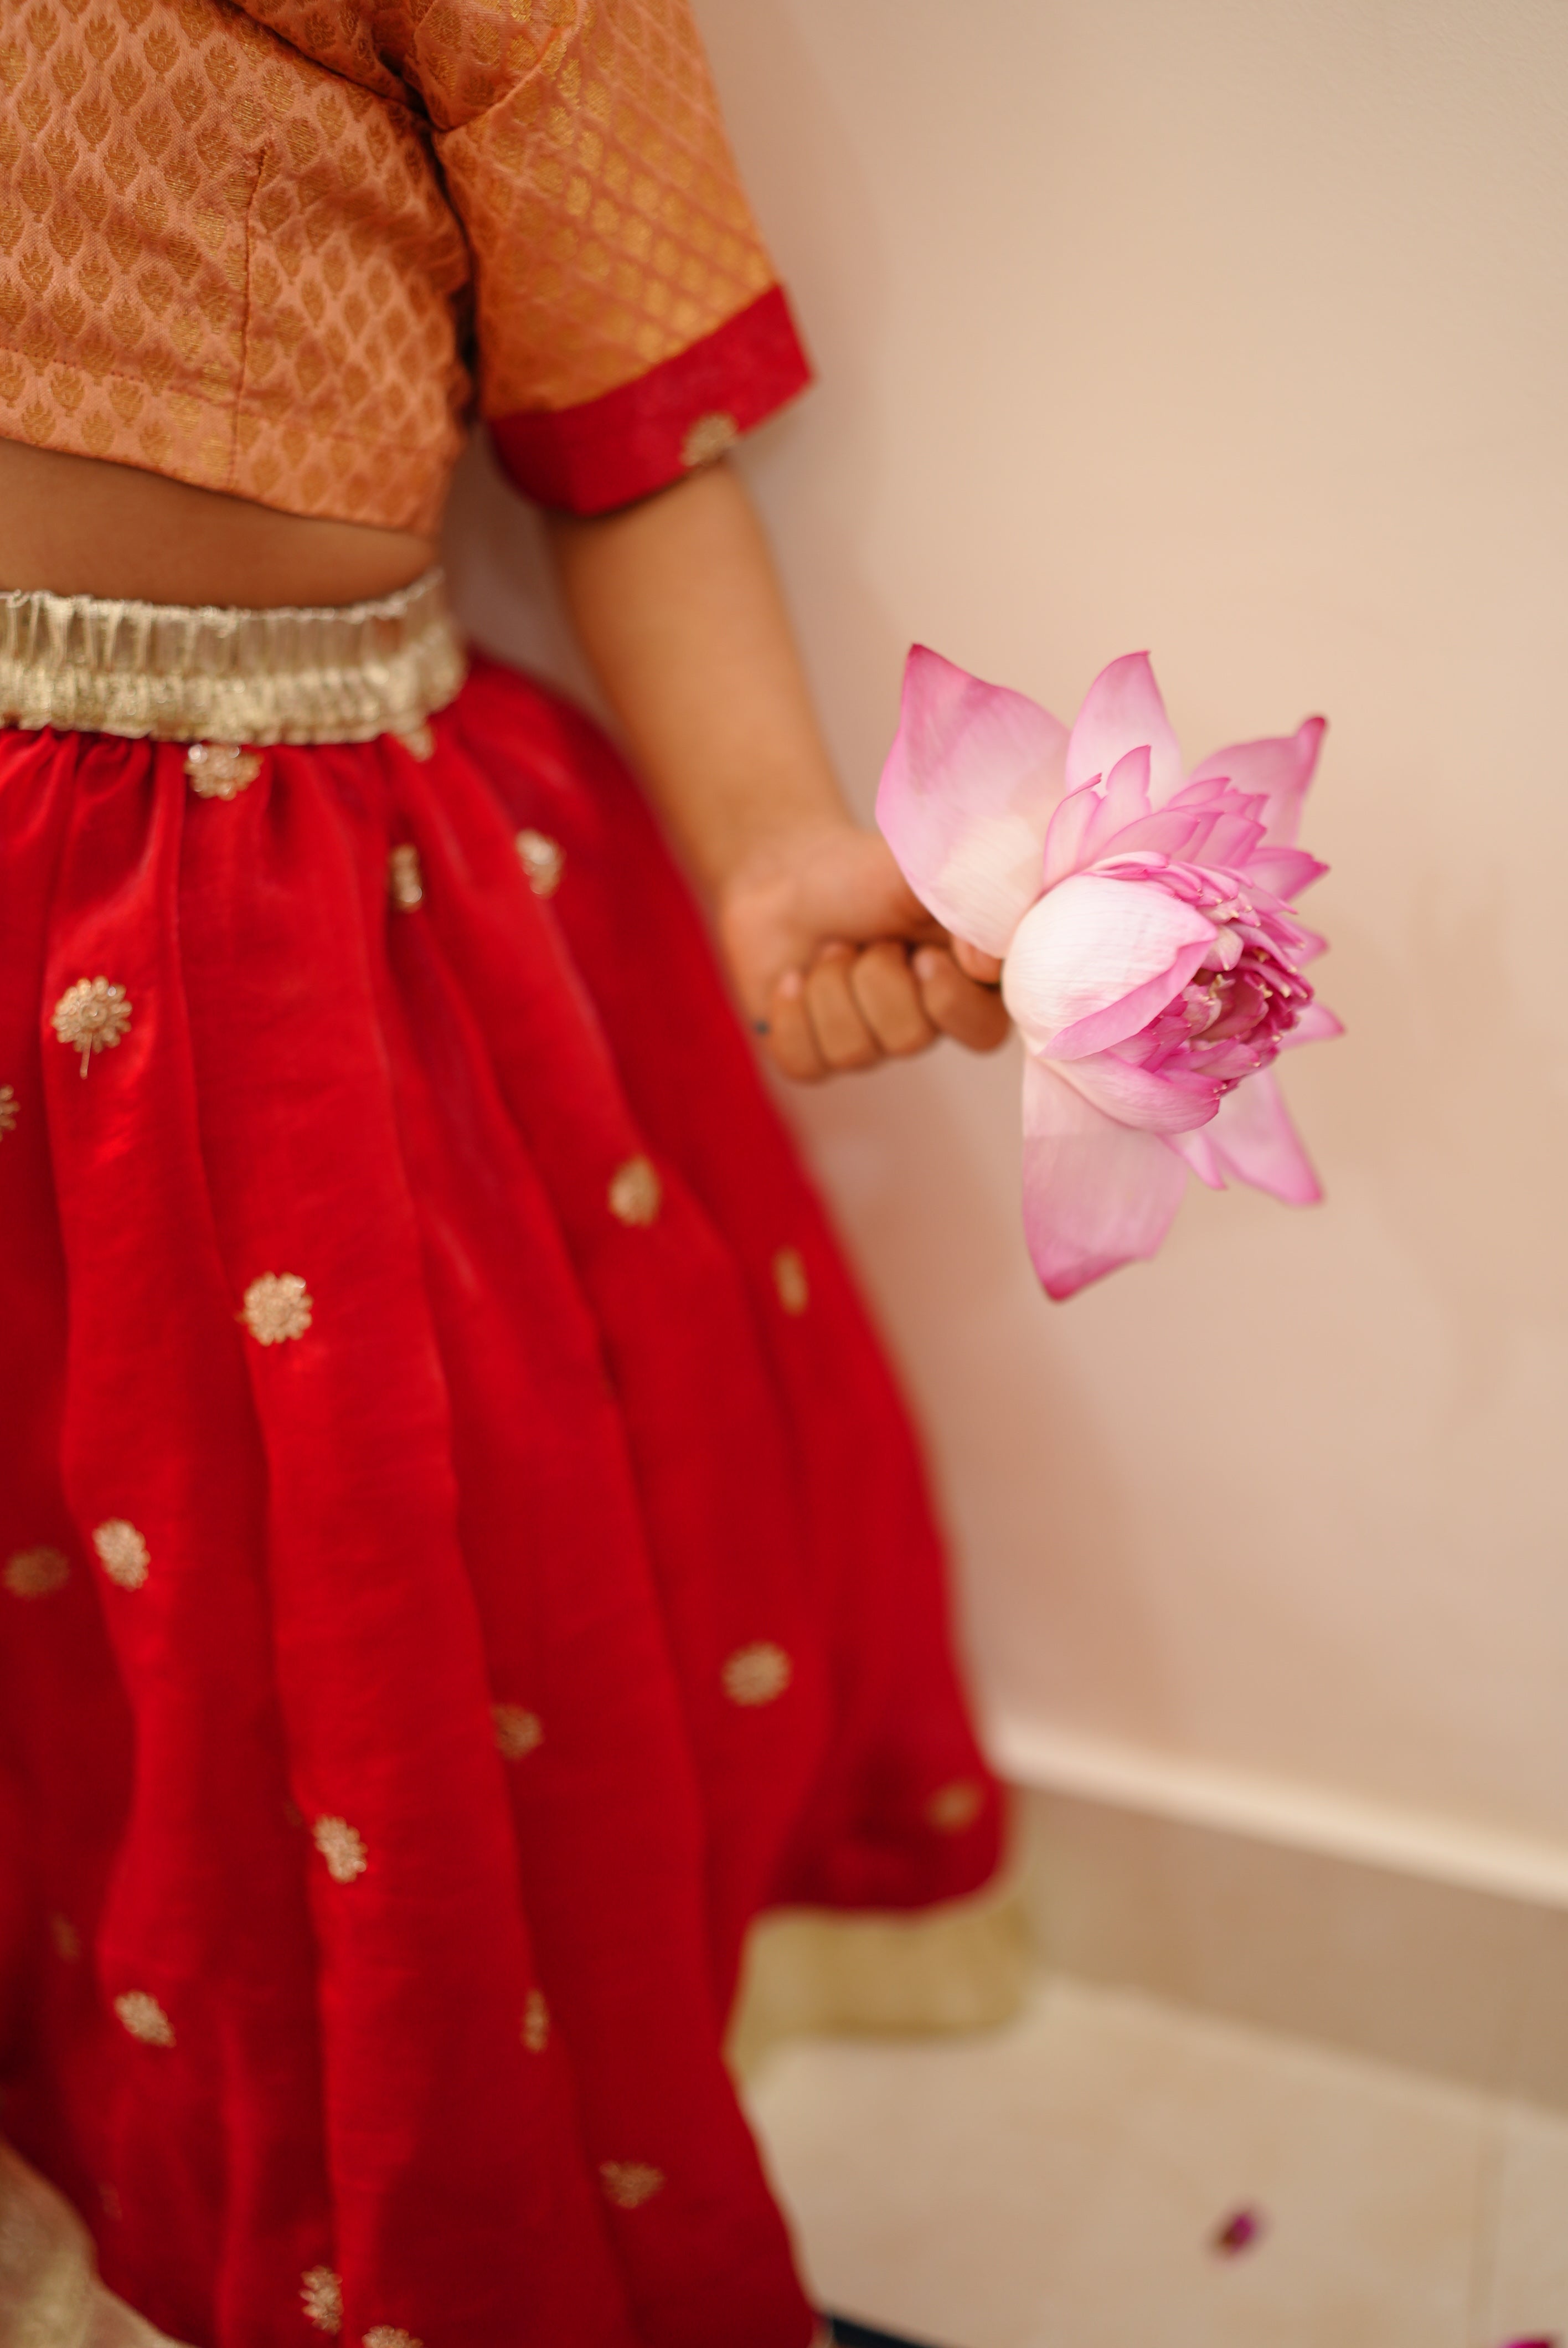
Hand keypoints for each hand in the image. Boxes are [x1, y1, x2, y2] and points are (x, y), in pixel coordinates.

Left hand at [715, 819, 1008, 1081]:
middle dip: (875, 976)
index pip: (983, 1031)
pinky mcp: (815, 1057)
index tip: (924, 955)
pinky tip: (793, 979)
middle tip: (868, 938)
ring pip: (854, 1052)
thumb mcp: (921, 873)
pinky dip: (790, 1013)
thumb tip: (986, 965)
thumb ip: (967, 902)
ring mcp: (870, 1045)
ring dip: (830, 984)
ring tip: (832, 948)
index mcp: (968, 983)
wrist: (788, 878)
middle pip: (909, 1039)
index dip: (948, 1000)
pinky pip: (805, 1064)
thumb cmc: (864, 874)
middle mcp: (925, 1023)